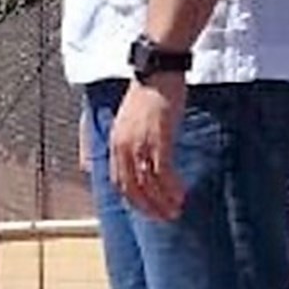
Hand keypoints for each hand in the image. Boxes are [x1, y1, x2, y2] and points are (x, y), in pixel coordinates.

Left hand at [110, 74, 187, 220]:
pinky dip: (171, 187)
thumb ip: (121, 142)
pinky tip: (180, 194)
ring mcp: (140, 144)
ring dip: (162, 201)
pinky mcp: (159, 139)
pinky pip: (162, 171)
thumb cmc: (147, 94)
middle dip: (147, 207)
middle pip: (131, 188)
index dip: (132, 199)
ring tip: (175, 211)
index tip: (146, 210)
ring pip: (148, 183)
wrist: (158, 71)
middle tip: (163, 217)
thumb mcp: (126, 121)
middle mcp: (123, 148)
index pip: (118, 182)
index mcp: (114, 145)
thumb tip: (107, 162)